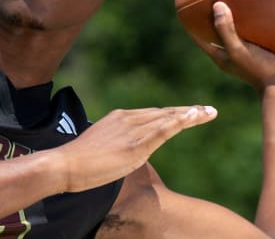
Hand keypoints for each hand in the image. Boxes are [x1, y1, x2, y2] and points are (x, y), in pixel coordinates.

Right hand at [52, 105, 216, 192]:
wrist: (66, 164)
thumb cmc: (79, 162)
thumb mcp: (102, 149)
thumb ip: (117, 146)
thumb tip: (124, 152)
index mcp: (120, 118)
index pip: (153, 115)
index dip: (173, 114)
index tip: (188, 114)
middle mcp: (128, 118)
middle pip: (164, 113)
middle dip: (187, 112)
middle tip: (207, 110)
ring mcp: (133, 129)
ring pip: (168, 118)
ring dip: (191, 114)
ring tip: (209, 112)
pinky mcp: (136, 143)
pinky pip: (164, 129)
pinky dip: (181, 121)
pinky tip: (195, 117)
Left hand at [193, 2, 274, 93]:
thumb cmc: (258, 68)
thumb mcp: (237, 49)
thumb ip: (225, 29)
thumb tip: (217, 5)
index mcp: (221, 56)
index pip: (200, 38)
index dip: (193, 25)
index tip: (187, 9)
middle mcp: (233, 53)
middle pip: (219, 32)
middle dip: (215, 17)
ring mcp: (249, 52)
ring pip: (239, 31)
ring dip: (237, 18)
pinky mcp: (264, 49)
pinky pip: (257, 32)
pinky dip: (256, 21)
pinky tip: (260, 7)